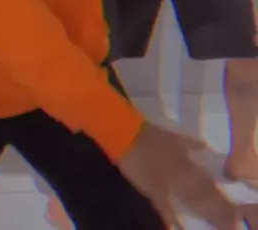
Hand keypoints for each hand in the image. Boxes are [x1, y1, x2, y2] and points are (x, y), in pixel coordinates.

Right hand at [118, 121, 243, 228]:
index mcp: (185, 160)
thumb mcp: (172, 135)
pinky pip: (165, 207)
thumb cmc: (149, 133)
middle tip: (224, 220)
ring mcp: (166, 183)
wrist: (126, 135)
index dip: (216, 194)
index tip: (227, 204)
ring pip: (187, 201)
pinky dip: (171, 217)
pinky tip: (177, 226)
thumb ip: (190, 143)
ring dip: (198, 211)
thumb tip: (206, 146)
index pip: (205, 180)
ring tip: (208, 222)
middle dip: (213, 207)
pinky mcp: (152, 190)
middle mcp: (180, 173)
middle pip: (200, 194)